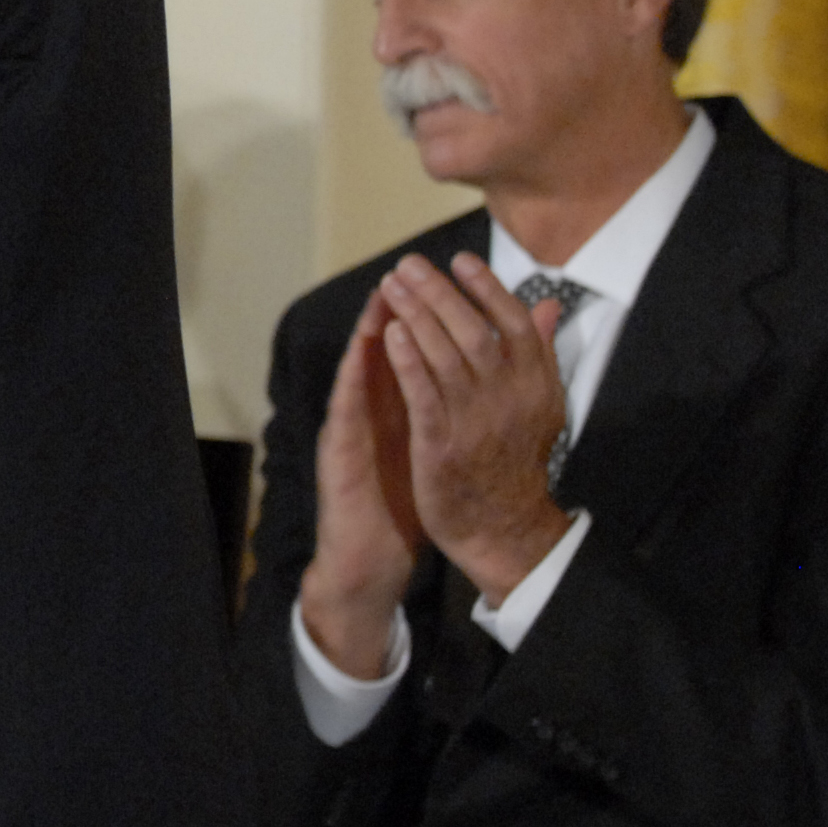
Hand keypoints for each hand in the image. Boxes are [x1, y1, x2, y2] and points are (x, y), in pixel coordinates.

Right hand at [300, 295, 422, 675]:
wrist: (372, 555)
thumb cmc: (403, 499)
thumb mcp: (436, 448)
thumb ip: (454, 409)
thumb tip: (489, 378)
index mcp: (401, 409)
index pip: (415, 354)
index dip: (432, 318)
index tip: (453, 281)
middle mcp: (373, 412)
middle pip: (385, 351)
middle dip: (400, 308)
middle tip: (411, 271)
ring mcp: (352, 428)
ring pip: (362, 368)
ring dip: (371, 329)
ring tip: (386, 293)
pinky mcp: (338, 450)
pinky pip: (348, 404)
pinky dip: (358, 374)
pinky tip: (368, 349)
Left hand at [372, 253, 570, 603]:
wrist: (505, 529)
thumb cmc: (515, 459)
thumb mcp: (540, 404)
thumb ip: (540, 352)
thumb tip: (550, 304)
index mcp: (537, 386)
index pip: (516, 324)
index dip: (488, 289)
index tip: (460, 260)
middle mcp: (512, 400)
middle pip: (476, 332)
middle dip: (440, 292)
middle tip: (410, 263)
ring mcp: (478, 423)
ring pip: (447, 357)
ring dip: (417, 316)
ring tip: (392, 285)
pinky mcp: (444, 446)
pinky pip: (425, 396)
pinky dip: (409, 362)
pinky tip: (390, 334)